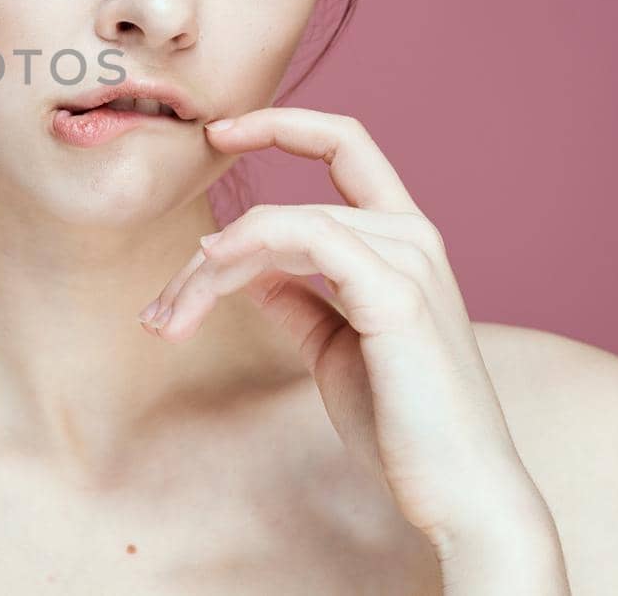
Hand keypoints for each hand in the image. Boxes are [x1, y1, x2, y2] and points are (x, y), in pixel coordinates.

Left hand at [136, 107, 565, 568]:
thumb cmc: (402, 426)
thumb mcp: (334, 349)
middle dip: (209, 255)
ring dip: (209, 272)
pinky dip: (246, 248)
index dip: (283, 124)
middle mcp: (412, 236)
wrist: (459, 493)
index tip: (219, 131)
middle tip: (158, 311)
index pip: (345, 147)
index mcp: (403, 241)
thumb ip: (299, 300)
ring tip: (168, 322)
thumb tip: (251, 271)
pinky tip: (209, 272)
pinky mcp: (395, 292)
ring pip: (279, 226)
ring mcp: (409, 258)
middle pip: (284, 208)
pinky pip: (304, 237)